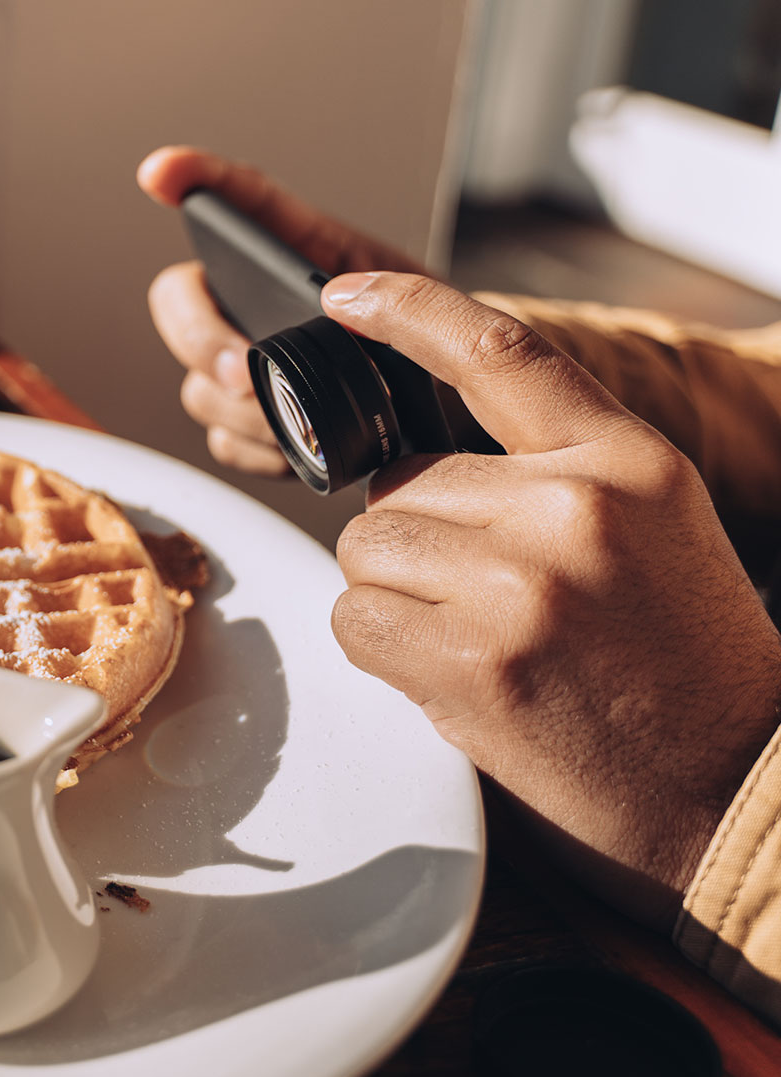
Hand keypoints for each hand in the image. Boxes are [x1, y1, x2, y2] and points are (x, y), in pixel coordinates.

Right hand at [140, 146, 423, 474]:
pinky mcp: (256, 421)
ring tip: (296, 424)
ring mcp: (250, 362)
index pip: (242, 202)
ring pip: (200, 383)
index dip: (195, 177)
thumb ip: (394, 295)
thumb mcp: (437, 306)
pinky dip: (258, 451)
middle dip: (201, 340)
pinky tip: (297, 449)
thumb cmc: (448, 348)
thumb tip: (338, 298)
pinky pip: (225, 439)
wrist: (461, 414)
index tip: (161, 172)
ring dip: (241, 411)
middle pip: (183, 302)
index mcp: (303, 254)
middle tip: (243, 374)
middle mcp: (260, 302)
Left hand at [323, 271, 780, 929]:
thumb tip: (409, 461)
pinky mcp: (474, 660)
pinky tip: (453, 674)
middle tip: (489, 600)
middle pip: (395, 485)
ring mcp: (520, 583)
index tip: (345, 297)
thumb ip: (547, 470)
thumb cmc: (680, 654)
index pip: (499, 351)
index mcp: (624, 458)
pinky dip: (382, 649)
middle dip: (417, 541)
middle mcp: (572, 506)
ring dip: (395, 595)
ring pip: (365, 551)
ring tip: (478, 638)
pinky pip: (355, 620)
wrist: (732, 779)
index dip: (408, 311)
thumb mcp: (649, 521)